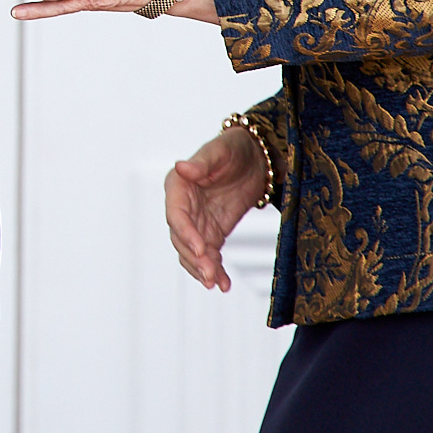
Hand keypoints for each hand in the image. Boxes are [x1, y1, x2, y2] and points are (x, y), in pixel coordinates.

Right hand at [166, 125, 267, 291]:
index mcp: (178, 185)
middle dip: (194, 258)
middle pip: (181, 239)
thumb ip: (202, 162)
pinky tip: (224, 284)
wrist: (256, 158)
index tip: (200, 249)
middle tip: (210, 275)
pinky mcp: (211, 233)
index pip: (176, 215)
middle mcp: (183, 207)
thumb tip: (182, 167)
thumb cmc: (235, 148)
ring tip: (217, 283)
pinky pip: (208, 256)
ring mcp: (196, 222)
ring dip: (202, 269)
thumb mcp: (221, 150)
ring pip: (191, 253)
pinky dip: (214, 271)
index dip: (186, 233)